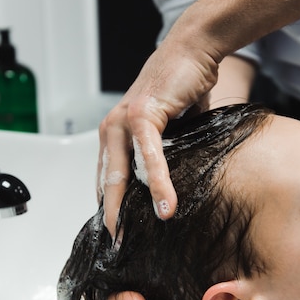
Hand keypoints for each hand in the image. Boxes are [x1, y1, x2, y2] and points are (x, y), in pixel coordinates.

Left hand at [97, 39, 219, 236]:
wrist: (191, 52)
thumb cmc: (181, 90)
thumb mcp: (169, 132)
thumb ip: (164, 157)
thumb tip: (169, 189)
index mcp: (114, 137)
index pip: (108, 180)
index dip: (112, 209)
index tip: (118, 237)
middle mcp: (112, 130)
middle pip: (108, 184)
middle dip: (111, 218)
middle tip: (116, 248)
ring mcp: (123, 122)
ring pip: (123, 174)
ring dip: (130, 209)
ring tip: (133, 238)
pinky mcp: (142, 114)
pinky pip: (149, 156)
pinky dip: (158, 183)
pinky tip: (165, 206)